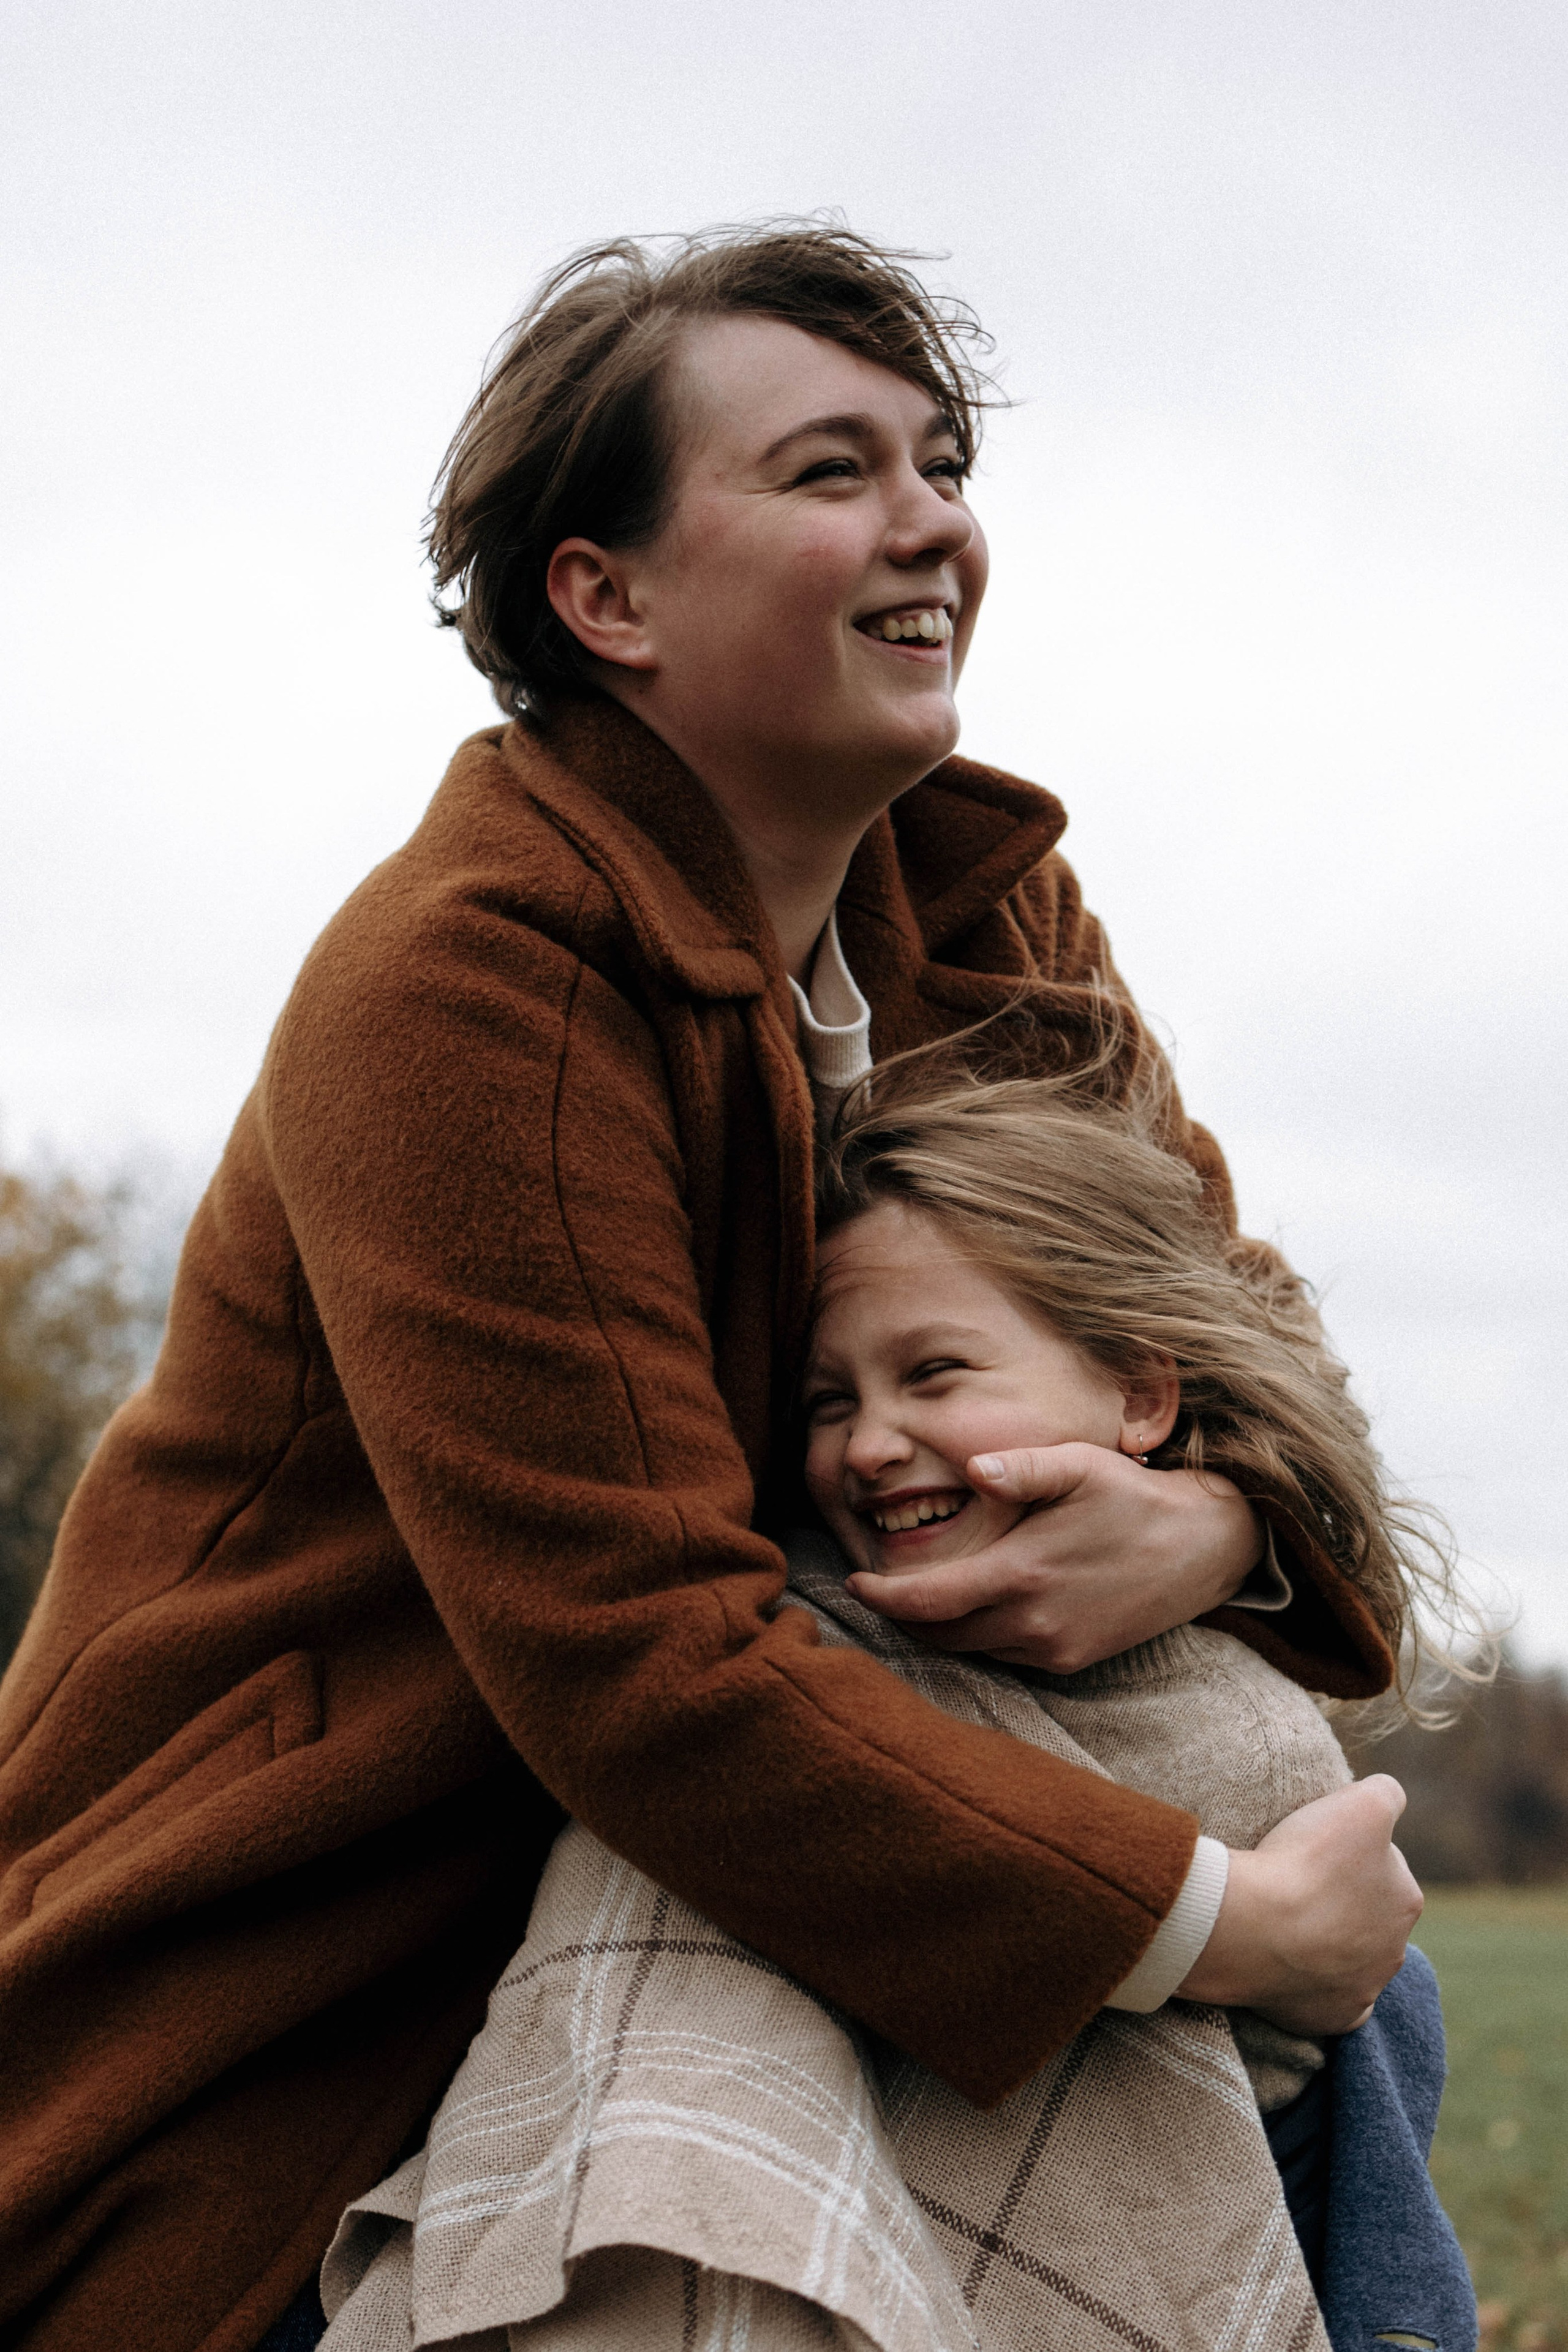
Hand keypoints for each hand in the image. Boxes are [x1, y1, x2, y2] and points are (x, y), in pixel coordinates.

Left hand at [843, 1444, 1261, 1670]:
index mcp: (1023, 1574)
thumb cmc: (1131, 1496)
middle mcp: (1033, 1623)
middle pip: (940, 1636)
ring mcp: (1054, 1649)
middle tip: (876, 1591)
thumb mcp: (1079, 1466)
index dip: (881, 1598)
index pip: (927, 1603)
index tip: (852, 1583)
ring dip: (940, 1629)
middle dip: (902, 1617)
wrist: (1201, 1548)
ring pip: (972, 1650)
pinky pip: (1006, 1656)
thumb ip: (1021, 1468)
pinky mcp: (1072, 1661)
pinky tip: (973, 1608)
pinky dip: (980, 1637)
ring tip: (916, 1599)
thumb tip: (972, 1470)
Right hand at [1178, 1777, 1423, 2033]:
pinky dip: (1315, 1987)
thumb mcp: (1362, 1802)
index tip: (1314, 1849)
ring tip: (1284, 1921)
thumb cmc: (1307, 1860)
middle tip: (1297, 1884)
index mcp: (1406, 1899)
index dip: (1347, 1852)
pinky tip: (1291, 1968)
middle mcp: (1395, 1951)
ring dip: (1326, 1942)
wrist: (1256, 1926)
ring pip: (1349, 1959)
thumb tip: (1389, 1797)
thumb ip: (1387, 1793)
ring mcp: (1363, 1989)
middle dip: (1341, 1901)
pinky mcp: (1333, 2018)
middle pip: (1367, 1915)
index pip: (1382, 1864)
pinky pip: (1330, 2002)